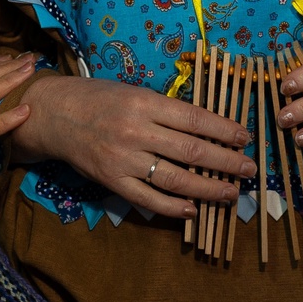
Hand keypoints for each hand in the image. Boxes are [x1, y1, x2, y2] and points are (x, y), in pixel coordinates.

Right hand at [12, 74, 253, 220]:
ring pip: (175, 179)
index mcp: (144, 102)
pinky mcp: (111, 181)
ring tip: (230, 193)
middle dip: (226, 162)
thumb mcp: (134, 92)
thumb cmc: (98, 98)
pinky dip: (173, 207)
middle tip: (249, 170)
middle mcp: (136, 130)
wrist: (53, 114)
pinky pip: (148, 199)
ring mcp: (123, 159)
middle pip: (192, 150)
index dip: (225, 130)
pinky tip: (192, 210)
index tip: (246, 138)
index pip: (195, 119)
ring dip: (208, 189)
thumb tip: (207, 130)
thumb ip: (165, 110)